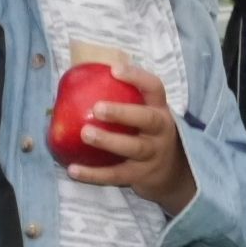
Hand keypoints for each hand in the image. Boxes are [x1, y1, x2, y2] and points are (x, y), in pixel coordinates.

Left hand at [66, 66, 197, 214]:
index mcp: (159, 109)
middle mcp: (160, 131)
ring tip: (85, 133)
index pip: (154, 87)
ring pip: (133, 147)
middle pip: (147, 119)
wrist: (172, 173)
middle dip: (122, 112)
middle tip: (97, 108)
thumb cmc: (147, 133)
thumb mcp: (145, 114)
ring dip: (108, 140)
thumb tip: (76, 81)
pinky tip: (73, 169)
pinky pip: (116, 175)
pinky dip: (94, 174)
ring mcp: (152, 155)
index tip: (114, 70)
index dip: (136, 77)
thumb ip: (123, 99)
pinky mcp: (140, 176)